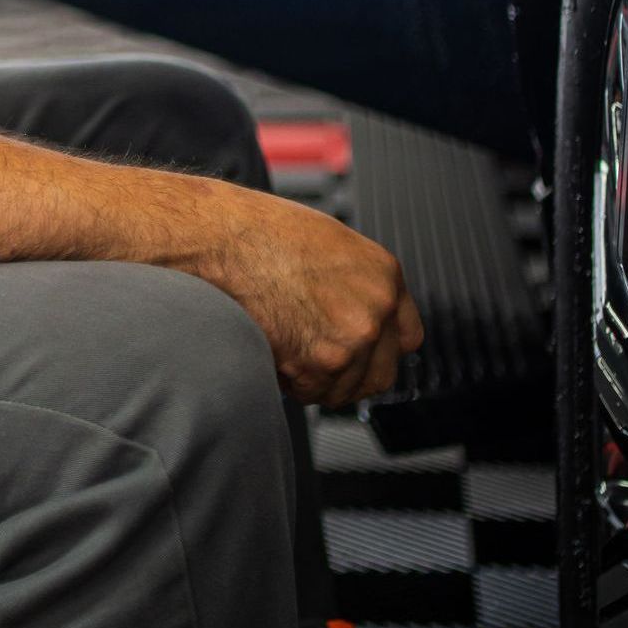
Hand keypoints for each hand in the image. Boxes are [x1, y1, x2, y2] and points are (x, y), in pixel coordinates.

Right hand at [204, 187, 425, 406]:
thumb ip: (356, 284)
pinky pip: (309, 393)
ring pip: (342, 390)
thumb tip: (357, 313)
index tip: (362, 351)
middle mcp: (375, 311)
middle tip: (319, 361)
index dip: (379, 348)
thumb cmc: (260, 233)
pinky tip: (272, 350)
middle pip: (381, 375)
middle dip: (350, 375)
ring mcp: (349, 341)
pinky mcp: (315, 365)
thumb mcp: (329, 245)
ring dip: (316, 380)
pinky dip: (289, 383)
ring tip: (286, 348)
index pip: (407, 337)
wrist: (220, 239)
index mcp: (384, 277)